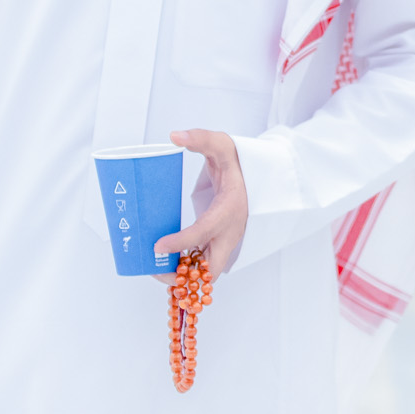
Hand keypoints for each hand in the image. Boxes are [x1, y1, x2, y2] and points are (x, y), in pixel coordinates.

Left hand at [153, 129, 248, 284]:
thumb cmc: (238, 162)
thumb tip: (175, 136)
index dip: (181, 242)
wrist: (259, 175)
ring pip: (208, 271)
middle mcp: (230, 232)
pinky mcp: (220, 243)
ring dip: (184, 277)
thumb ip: (201, 139)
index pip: (205, 231)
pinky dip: (187, 271)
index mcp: (230, 210)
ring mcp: (226, 241)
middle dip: (184, 276)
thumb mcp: (222, 145)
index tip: (158, 245)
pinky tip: (166, 265)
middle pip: (212, 268)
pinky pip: (204, 265)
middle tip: (157, 269)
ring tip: (155, 270)